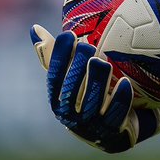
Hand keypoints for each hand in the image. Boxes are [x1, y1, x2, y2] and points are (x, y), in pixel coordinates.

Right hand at [30, 24, 159, 152]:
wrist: (110, 129)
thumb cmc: (85, 95)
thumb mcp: (69, 77)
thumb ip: (54, 56)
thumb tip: (34, 28)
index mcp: (57, 100)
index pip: (53, 78)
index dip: (59, 56)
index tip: (69, 34)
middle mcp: (70, 116)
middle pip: (70, 91)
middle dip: (78, 67)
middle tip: (89, 46)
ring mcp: (91, 125)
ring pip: (92, 103)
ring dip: (97, 80)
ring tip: (102, 62)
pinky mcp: (111, 131)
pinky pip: (115, 115)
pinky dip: (120, 99)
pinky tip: (125, 81)